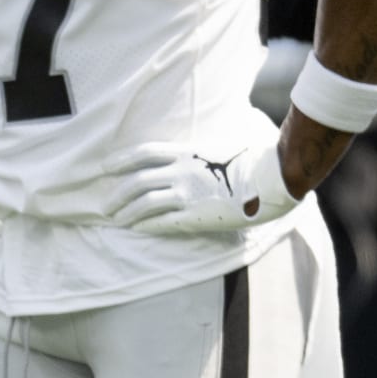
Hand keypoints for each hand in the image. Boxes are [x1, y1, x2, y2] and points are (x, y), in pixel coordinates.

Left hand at [107, 142, 298, 234]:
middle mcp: (180, 172)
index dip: (122, 160)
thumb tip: (184, 158)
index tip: (106, 167)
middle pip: (137, 182)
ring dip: (127, 213)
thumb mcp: (215, 148)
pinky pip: (162, 222)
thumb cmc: (249, 161)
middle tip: (106, 205)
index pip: (144, 153)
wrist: (270, 179)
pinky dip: (146, 226)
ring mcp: (186, 194)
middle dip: (117, 194)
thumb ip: (196, 154)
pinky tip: (137, 229)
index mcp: (186, 152)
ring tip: (117, 220)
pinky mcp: (195, 216)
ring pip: (144, 203)